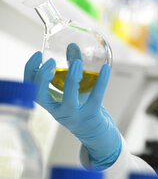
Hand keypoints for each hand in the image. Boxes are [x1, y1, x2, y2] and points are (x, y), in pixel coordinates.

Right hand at [24, 44, 120, 169]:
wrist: (96, 132)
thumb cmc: (82, 107)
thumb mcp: (73, 89)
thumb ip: (72, 67)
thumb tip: (72, 45)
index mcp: (50, 103)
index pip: (30, 88)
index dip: (30, 70)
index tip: (38, 55)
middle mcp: (58, 111)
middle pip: (41, 96)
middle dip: (42, 78)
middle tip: (51, 62)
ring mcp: (75, 115)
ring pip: (69, 99)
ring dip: (71, 79)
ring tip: (77, 63)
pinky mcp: (92, 115)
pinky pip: (96, 97)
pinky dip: (101, 81)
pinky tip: (106, 68)